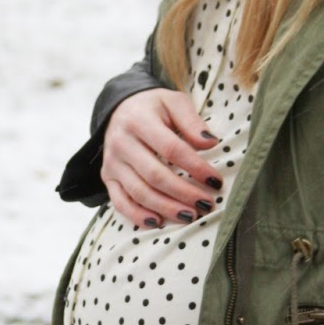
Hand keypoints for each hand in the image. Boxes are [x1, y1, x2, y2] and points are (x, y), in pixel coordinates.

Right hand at [101, 88, 221, 227]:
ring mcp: (112, 163)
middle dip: (183, 193)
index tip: (215, 180)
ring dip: (166, 208)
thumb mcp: (174, 102)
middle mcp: (121, 142)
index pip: (171, 149)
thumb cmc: (153, 107)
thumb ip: (191, 121)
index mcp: (139, 120)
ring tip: (190, 216)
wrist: (119, 109)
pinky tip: (157, 223)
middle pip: (155, 175)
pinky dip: (137, 216)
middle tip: (206, 204)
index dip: (195, 167)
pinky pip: (120, 202)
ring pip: (139, 192)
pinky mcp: (107, 177)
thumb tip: (210, 144)